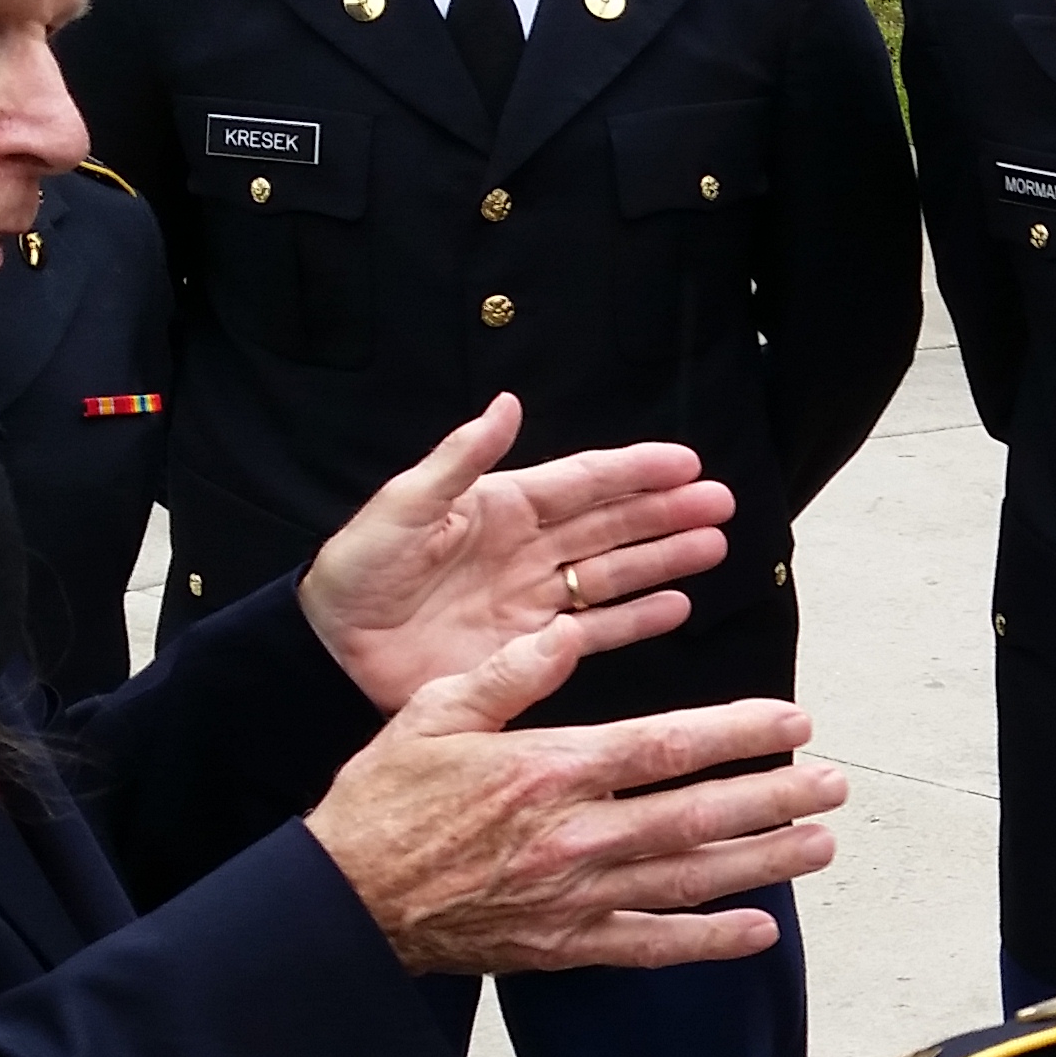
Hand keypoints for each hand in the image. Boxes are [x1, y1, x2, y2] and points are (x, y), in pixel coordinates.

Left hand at [301, 394, 741, 713]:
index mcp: (501, 506)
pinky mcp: (530, 648)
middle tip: (721, 502)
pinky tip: (676, 605)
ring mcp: (533, 599)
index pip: (583, 481)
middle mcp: (527, 549)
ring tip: (714, 546)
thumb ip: (461, 460)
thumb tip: (508, 406)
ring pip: (615, 573)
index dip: (635, 470)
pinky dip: (636, 620)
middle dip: (667, 512)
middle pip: (612, 525)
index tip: (686, 461)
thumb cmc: (360, 571)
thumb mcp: (405, 506)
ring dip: (664, 560)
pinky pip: (596, 630)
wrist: (334, 651)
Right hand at [305, 607, 848, 974]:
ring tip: (822, 843)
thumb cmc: (384, 800)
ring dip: (764, 860)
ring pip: (691, 877)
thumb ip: (513, 673)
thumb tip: (575, 630)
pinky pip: (652, 943)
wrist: (343, 901)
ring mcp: (576, 896)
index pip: (669, 745)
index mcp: (551, 769)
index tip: (794, 722)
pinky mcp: (565, 944)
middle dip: (776, 797)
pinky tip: (761, 928)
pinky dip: (710, 939)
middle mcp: (576, 835)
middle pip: (699, 813)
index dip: (741, 733)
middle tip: (834, 784)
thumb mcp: (435, 712)